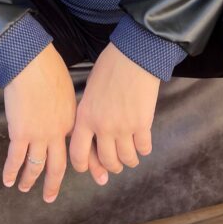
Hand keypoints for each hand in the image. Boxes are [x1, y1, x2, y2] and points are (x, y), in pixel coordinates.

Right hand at [2, 42, 76, 203]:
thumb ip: (67, 108)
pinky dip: (11, 171)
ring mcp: (39, 135)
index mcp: (72, 121)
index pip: (77, 149)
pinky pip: (16, 158)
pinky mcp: (20, 133)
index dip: (80, 164)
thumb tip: (62, 113)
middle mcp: (58, 133)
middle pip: (57, 165)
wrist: (31, 64)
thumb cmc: (49, 69)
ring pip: (36, 166)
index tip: (81, 174)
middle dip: (53, 184)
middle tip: (50, 197)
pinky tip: (8, 180)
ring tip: (24, 188)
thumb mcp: (67, 91)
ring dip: (29, 180)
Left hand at [69, 42, 158, 185]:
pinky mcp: (142, 124)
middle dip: (111, 166)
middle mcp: (102, 127)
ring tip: (131, 157)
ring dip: (129, 161)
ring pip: (126, 159)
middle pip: (106, 161)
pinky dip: (144, 149)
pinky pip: (144, 148)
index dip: (84, 166)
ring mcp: (123, 127)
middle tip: (115, 165)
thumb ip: (89, 113)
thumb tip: (94, 133)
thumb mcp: (90, 90)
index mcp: (84, 117)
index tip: (90, 168)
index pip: (78, 155)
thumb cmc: (110, 67)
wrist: (134, 55)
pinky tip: (143, 145)